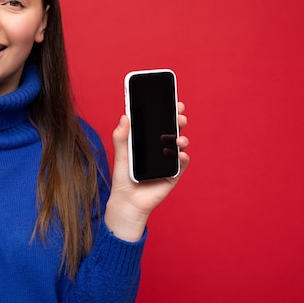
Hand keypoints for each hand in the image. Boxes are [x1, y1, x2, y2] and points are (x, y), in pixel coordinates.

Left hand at [104, 102, 189, 241]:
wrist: (127, 202)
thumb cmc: (123, 178)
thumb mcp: (120, 155)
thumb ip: (121, 137)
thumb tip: (124, 116)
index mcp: (149, 141)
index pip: (159, 122)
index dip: (167, 110)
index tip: (172, 100)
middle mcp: (161, 148)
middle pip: (173, 129)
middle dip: (178, 119)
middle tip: (179, 114)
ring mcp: (169, 161)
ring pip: (180, 144)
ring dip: (182, 137)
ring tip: (178, 137)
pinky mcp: (174, 174)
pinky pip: (182, 163)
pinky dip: (183, 157)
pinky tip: (180, 154)